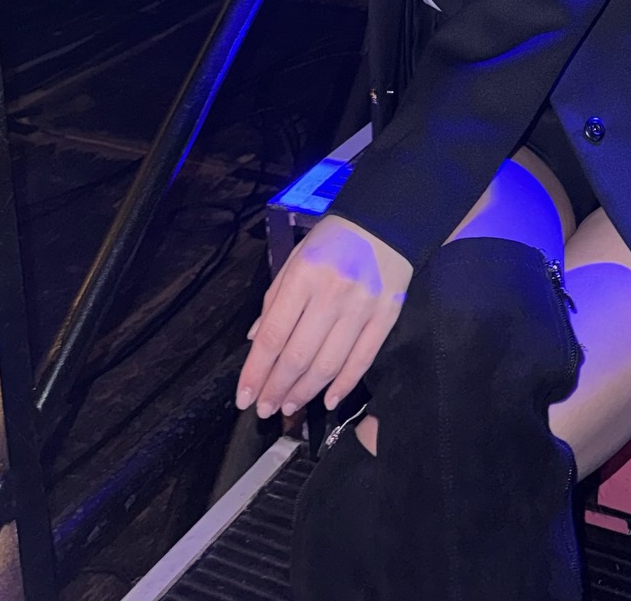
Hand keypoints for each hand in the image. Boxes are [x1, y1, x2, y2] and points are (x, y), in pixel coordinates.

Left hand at [237, 214, 411, 418]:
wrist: (385, 222)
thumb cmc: (333, 240)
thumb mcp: (295, 258)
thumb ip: (274, 298)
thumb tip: (255, 340)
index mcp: (303, 276)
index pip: (273, 335)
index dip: (256, 372)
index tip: (244, 397)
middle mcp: (331, 294)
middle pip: (298, 356)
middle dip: (276, 389)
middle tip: (264, 408)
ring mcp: (361, 308)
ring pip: (328, 364)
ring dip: (305, 392)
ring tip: (289, 406)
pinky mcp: (385, 317)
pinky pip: (362, 360)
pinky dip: (344, 385)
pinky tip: (329, 400)